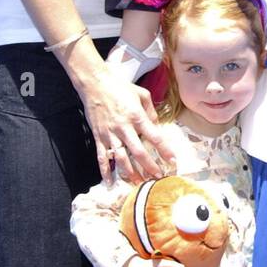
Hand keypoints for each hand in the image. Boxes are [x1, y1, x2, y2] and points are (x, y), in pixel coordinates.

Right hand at [80, 64, 176, 181]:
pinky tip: (110, 182)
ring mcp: (109, 133)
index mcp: (136, 116)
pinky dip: (105, 171)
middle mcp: (123, 127)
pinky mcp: (98, 136)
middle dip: (149, 167)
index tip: (172, 161)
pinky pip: (102, 156)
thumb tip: (156, 127)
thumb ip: (151, 111)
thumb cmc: (119, 86)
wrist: (94, 83)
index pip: (154, 137)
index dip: (164, 150)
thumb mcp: (141, 94)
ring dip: (130, 173)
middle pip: (138, 152)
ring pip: (120, 158)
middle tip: (158, 177)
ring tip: (139, 184)